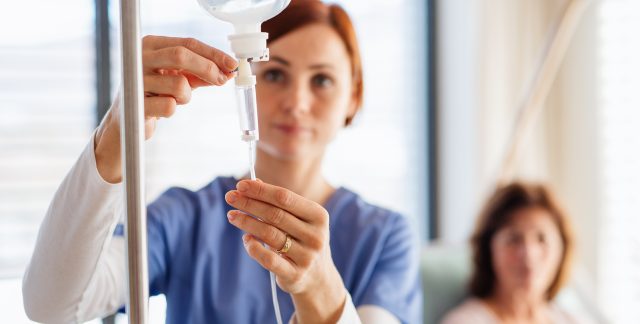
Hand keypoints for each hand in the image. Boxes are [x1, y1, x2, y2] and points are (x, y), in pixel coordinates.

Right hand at [95, 35, 237, 182]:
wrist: (126, 121)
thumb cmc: (155, 95)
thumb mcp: (178, 78)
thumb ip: (201, 73)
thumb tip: (228, 71)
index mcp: (151, 46)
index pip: (187, 43)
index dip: (213, 54)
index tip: (232, 64)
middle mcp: (140, 58)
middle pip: (181, 55)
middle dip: (207, 68)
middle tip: (222, 80)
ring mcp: (135, 80)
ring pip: (179, 85)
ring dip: (186, 96)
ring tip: (175, 100)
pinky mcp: (135, 104)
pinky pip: (170, 106)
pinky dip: (173, 109)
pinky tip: (161, 110)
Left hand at [225, 180, 345, 322]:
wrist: (317, 277)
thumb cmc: (302, 240)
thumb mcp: (297, 219)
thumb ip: (278, 202)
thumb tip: (253, 182)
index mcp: (318, 216)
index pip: (285, 198)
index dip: (261, 190)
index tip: (240, 185)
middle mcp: (315, 235)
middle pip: (275, 215)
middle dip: (249, 204)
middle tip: (230, 197)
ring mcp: (307, 256)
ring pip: (270, 235)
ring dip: (247, 223)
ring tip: (232, 216)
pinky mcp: (295, 275)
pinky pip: (268, 259)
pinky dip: (253, 247)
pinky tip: (246, 239)